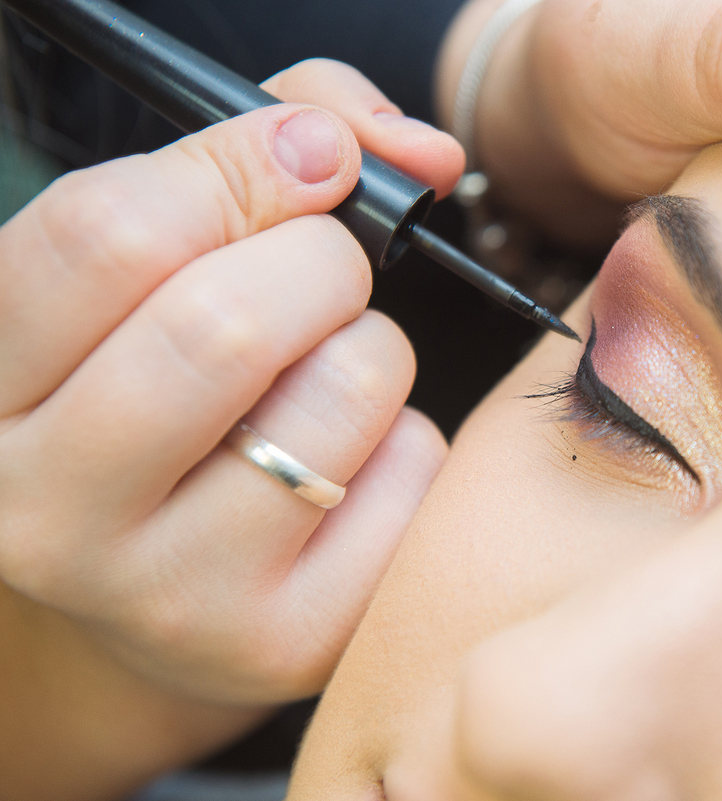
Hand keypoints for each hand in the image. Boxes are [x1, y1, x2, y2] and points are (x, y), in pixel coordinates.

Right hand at [0, 59, 457, 798]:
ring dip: (370, 350)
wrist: (173, 581)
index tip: (311, 159)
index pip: (104, 234)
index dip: (239, 167)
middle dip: (319, 263)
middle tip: (326, 276)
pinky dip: (408, 442)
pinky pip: (408, 473)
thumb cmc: (175, 396)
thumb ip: (266, 156)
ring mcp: (160, 593)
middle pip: (220, 324)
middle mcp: (41, 506)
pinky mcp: (281, 642)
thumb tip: (415, 150)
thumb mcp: (166, 265)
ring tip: (327, 383)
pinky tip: (353, 471)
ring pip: (338, 393)